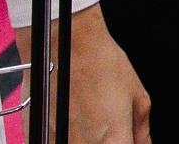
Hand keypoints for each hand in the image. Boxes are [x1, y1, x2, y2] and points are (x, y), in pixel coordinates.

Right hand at [23, 4, 149, 143]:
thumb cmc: (101, 63)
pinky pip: (54, 143)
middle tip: (106, 127)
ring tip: (86, 120)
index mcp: (113, 140)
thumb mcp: (137, 95)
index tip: (125, 139)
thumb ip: (141, 130)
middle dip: (106, 142)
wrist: (66, 44)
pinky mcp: (36, 136)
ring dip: (83, 140)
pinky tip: (69, 121)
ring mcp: (57, 143)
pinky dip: (63, 136)